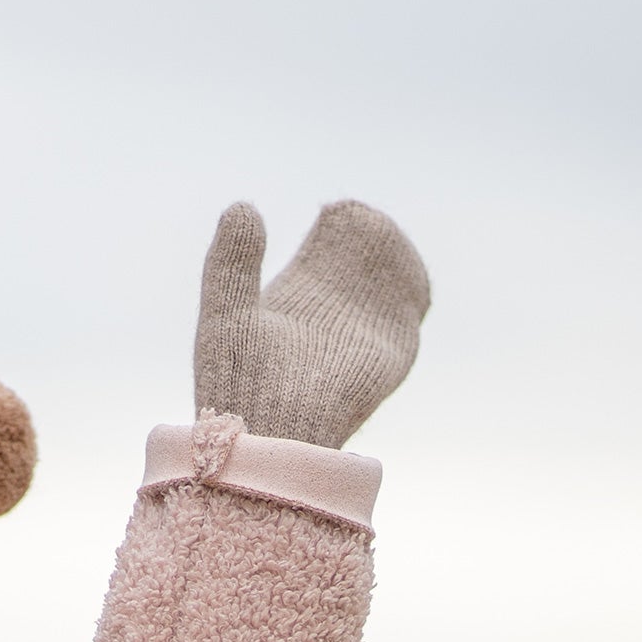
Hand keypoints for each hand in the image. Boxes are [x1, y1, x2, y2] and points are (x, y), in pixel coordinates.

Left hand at [194, 200, 429, 448]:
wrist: (266, 437)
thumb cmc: (236, 385)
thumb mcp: (226, 313)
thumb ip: (231, 263)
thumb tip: (241, 205)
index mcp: (297, 293)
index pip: (332, 238)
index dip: (340, 221)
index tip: (334, 213)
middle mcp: (335, 309)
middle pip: (370, 252)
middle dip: (370, 235)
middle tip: (356, 226)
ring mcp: (365, 329)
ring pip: (395, 276)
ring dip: (394, 256)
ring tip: (375, 250)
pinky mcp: (391, 351)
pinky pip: (415, 305)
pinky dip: (411, 282)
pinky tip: (395, 276)